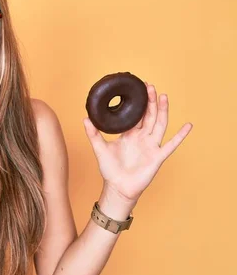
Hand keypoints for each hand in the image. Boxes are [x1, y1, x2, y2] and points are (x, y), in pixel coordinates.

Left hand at [83, 82, 192, 202]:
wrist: (117, 188)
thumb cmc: (110, 170)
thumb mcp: (99, 148)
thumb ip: (93, 134)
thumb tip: (85, 118)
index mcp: (130, 134)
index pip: (136, 115)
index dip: (138, 103)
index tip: (139, 89)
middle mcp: (142, 138)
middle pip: (149, 115)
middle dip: (150, 101)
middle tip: (149, 86)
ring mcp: (151, 146)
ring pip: (160, 124)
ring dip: (162, 111)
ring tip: (164, 96)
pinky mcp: (157, 156)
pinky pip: (171, 144)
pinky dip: (180, 135)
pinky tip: (188, 125)